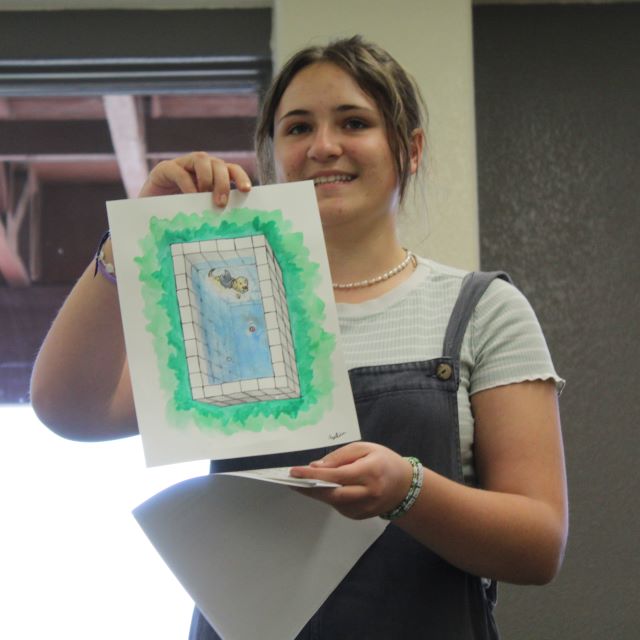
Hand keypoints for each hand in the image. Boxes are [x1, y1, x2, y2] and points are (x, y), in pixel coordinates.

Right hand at [138, 152, 251, 205]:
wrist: (149, 216)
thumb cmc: (179, 216)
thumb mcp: (202, 213)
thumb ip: (214, 210)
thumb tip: (235, 222)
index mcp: (212, 176)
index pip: (231, 169)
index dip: (240, 177)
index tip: (246, 190)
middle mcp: (199, 167)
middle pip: (218, 163)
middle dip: (223, 182)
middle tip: (221, 203)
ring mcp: (182, 165)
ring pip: (201, 159)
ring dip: (207, 178)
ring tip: (205, 197)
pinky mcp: (164, 169)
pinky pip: (179, 170)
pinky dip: (187, 183)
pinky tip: (190, 197)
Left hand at [290, 442, 412, 519]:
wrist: (405, 486)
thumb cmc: (384, 461)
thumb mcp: (364, 448)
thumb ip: (339, 457)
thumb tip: (316, 467)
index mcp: (370, 472)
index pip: (337, 476)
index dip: (313, 475)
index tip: (295, 471)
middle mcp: (368, 493)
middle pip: (332, 494)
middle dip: (309, 488)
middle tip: (291, 480)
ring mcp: (365, 508)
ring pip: (333, 503)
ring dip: (315, 493)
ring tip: (300, 483)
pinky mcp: (361, 516)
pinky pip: (339, 507)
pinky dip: (327, 498)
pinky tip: (319, 489)